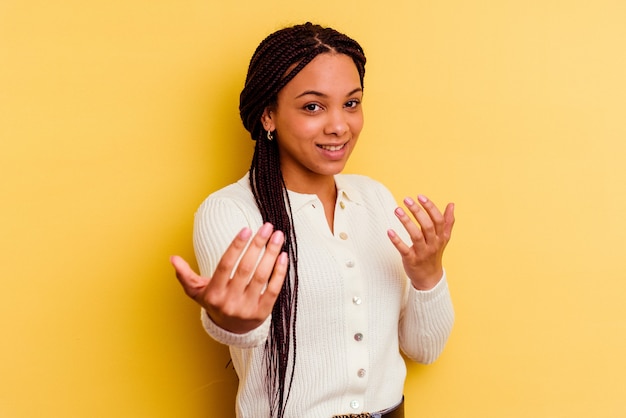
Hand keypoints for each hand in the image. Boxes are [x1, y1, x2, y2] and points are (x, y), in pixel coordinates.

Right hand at [170, 222, 287, 333]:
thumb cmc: (214, 303)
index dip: (236, 247)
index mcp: (213, 294)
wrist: (230, 330)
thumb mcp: (197, 291)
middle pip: (245, 268)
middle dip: (257, 245)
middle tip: (267, 226)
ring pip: (261, 277)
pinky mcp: (262, 313)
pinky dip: (279, 272)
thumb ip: (185, 275)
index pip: (225, 266)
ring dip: (271, 254)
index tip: (246, 229)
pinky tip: (283, 256)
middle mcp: (230, 302)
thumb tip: (172, 258)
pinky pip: (273, 290)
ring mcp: (247, 308)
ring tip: (277, 236)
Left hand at [387, 195, 454, 289]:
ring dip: (406, 222)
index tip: (420, 196)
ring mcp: (422, 253)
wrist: (430, 278)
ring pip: (416, 236)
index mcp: (441, 237)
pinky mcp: (411, 260)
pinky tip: (389, 231)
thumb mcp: (444, 238)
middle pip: (427, 226)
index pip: (438, 220)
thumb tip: (452, 204)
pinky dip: (396, 241)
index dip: (430, 207)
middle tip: (406, 199)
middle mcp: (433, 244)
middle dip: (417, 211)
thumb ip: (447, 221)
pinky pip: (404, 250)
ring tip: (397, 210)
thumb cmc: (435, 254)